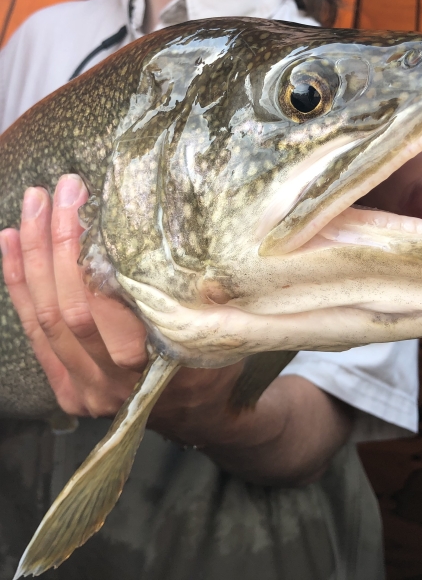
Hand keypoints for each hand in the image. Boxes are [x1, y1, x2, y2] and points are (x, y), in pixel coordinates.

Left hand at [0, 174, 352, 484]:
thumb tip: (162, 233)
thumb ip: (188, 296)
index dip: (83, 250)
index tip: (82, 201)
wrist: (199, 416)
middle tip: (54, 191)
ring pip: (43, 319)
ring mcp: (83, 391)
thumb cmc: (214, 366)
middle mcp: (109, 385)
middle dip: (54, 243)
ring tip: (31, 205)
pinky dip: (20, 287)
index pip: (103, 304)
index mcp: (151, 370)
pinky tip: (11, 244)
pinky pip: (35, 334)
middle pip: (66, 308)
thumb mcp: (215, 331)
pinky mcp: (66, 388)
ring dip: (32, 258)